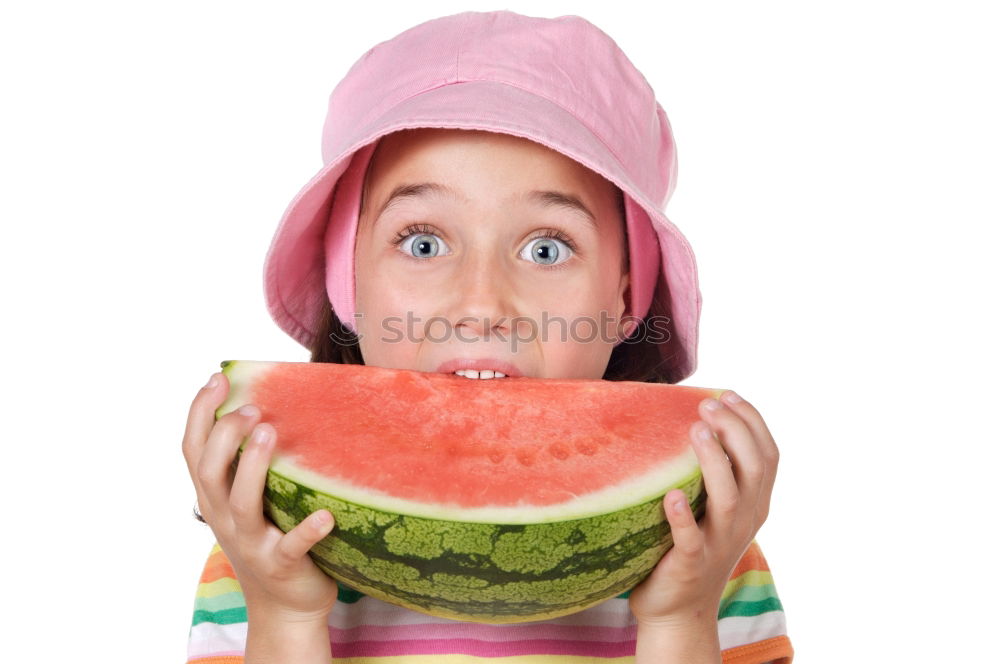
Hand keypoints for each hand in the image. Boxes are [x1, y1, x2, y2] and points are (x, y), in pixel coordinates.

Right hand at [181, 372, 338, 621]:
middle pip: (210, 472)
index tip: (216, 378)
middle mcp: (225, 518)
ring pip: (242, 504)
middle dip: (225, 435)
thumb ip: (248, 461)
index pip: (193, 450)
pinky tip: (325, 515)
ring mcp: (252, 543)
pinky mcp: (283, 565)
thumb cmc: (271, 536)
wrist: (285, 606)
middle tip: (252, 408)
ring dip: (252, 467)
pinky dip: (307, 530)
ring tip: (270, 433)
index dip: (199, 413)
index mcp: (214, 497)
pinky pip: (293, 547)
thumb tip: (267, 403)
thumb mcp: (249, 499)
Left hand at [629, 390, 778, 627]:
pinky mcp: (690, 563)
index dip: (753, 421)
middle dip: (735, 430)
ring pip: (728, 497)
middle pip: (754, 468)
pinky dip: (683, 516)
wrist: (680, 611)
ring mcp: (719, 543)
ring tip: (696, 429)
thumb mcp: (714, 507)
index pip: (768, 455)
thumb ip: (716, 471)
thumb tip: (698, 418)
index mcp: (754, 504)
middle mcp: (743, 521)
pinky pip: (690, 538)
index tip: (729, 394)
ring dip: (714, 460)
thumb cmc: (691, 545)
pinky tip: (672, 495)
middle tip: (708, 405)